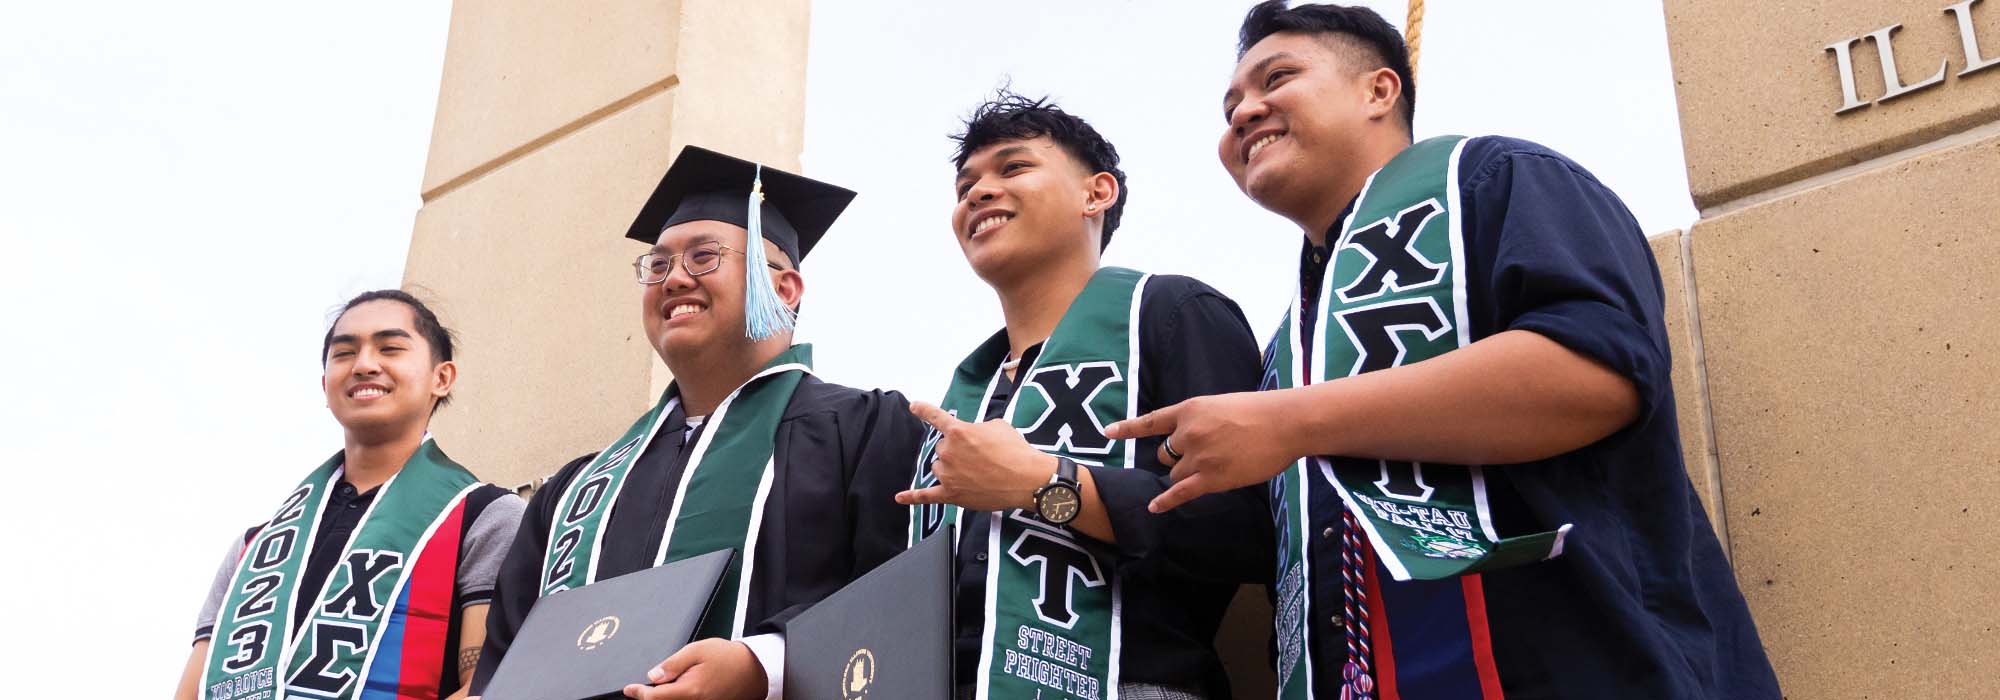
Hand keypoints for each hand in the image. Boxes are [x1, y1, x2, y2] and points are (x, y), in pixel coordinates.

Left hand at [622, 639, 767, 699]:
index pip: (655, 698)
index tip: (630, 689)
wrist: (754, 669)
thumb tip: (653, 676)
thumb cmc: (727, 657)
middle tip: (646, 687)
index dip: (639, 693)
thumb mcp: (697, 650)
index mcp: (690, 690)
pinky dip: (678, 698)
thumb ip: (673, 664)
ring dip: (665, 698)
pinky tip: (680, 689)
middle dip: (652, 697)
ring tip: (666, 686)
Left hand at [895, 401, 1056, 511]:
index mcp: (958, 432)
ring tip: (978, 473)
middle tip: (981, 457)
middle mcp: (948, 452)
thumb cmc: (1016, 451)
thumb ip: (977, 429)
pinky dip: (912, 497)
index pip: (936, 417)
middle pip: (943, 448)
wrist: (1028, 479)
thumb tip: (972, 438)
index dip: (924, 410)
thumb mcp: (998, 426)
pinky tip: (899, 497)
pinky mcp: (952, 495)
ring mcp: (948, 475)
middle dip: (958, 451)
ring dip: (953, 468)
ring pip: (940, 468)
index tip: (913, 406)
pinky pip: (927, 497)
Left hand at [1104, 391, 1299, 512]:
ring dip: (1188, 474)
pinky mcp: (1211, 479)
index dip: (1128, 428)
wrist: (1284, 423)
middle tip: (1205, 454)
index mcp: (1189, 410)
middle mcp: (1188, 433)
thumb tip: (1189, 439)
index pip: (1152, 421)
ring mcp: (1198, 457)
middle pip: (1165, 454)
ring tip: (1218, 466)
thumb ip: (1200, 420)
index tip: (1107, 433)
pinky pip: (1180, 493)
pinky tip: (1154, 507)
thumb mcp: (1221, 405)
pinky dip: (1165, 502)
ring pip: (1175, 474)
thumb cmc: (1260, 412)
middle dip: (1177, 457)